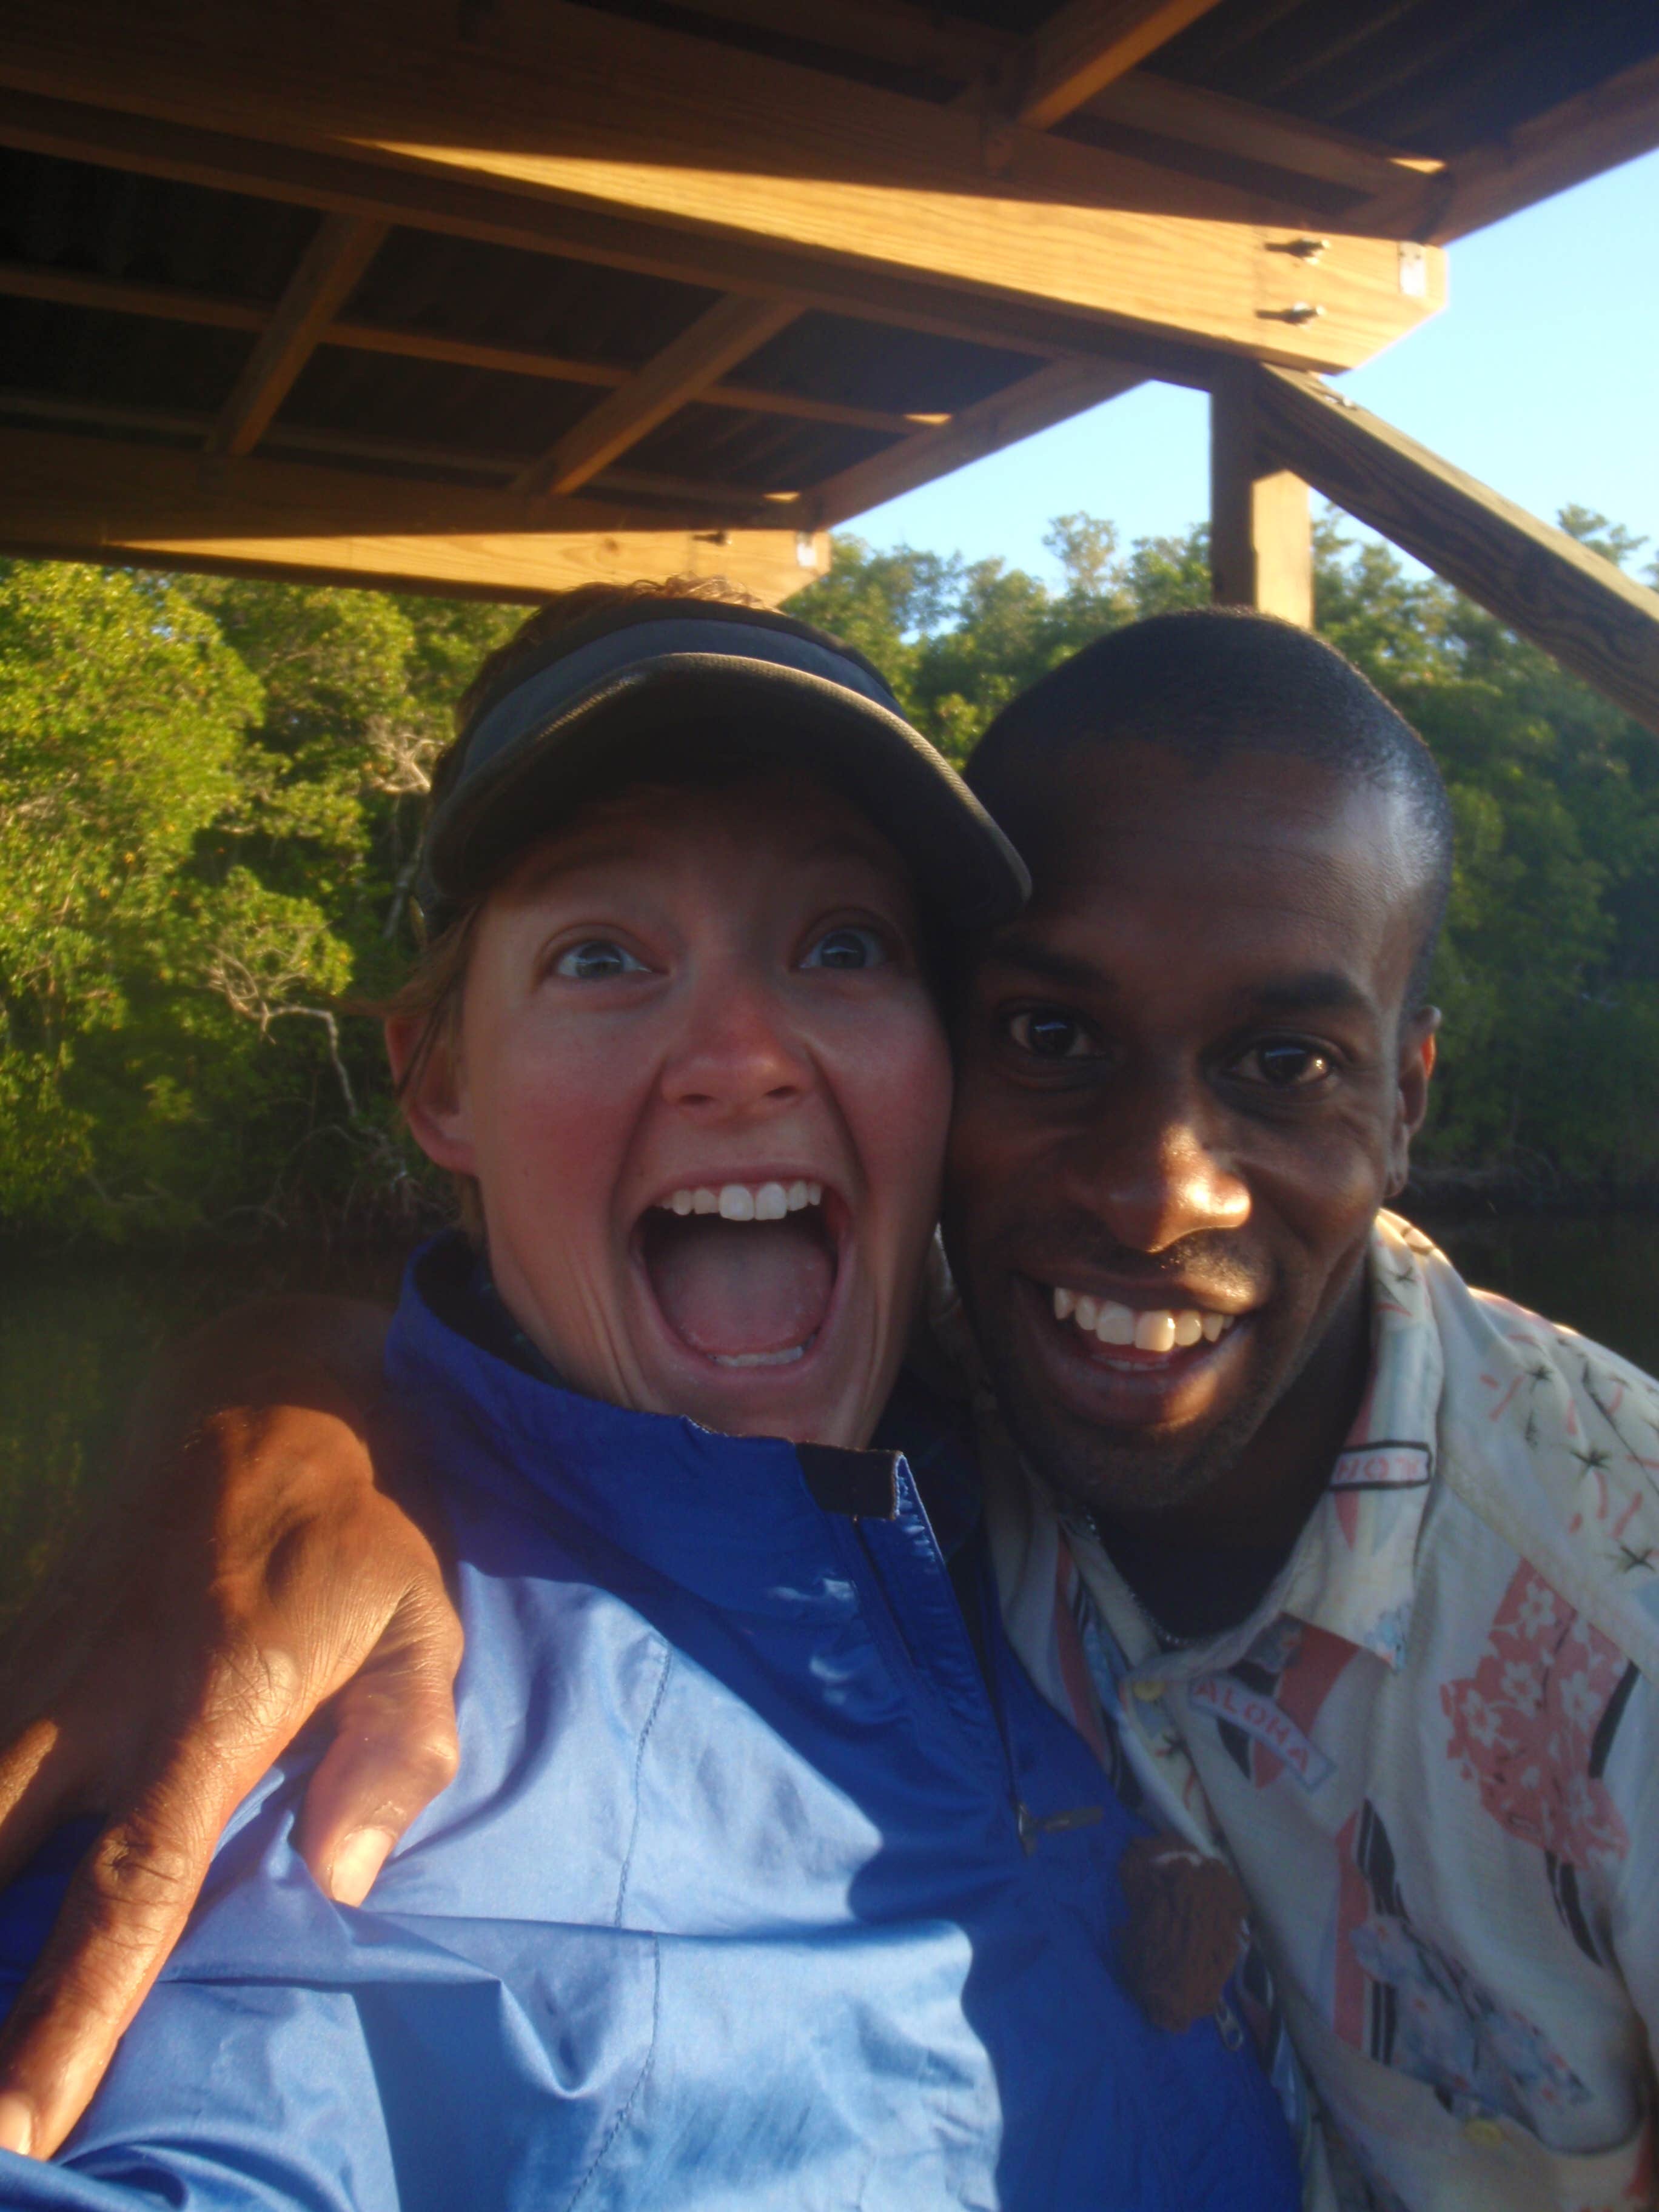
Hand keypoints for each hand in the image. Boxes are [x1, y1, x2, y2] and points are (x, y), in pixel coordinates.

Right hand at [0, 1302, 461, 2159]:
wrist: (266, 1384)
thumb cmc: (366, 1521)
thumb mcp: (423, 1617)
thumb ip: (397, 1747)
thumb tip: (341, 1882)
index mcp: (214, 1702)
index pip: (131, 1890)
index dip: (68, 2019)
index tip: (17, 2133)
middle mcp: (105, 1694)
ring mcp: (49, 1660)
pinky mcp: (23, 1635)